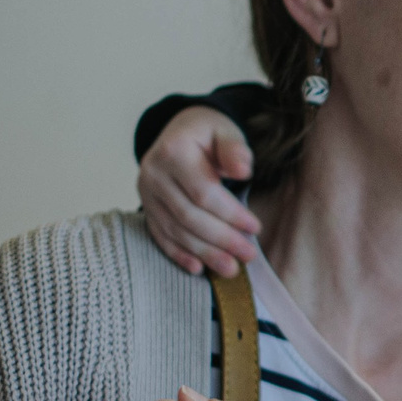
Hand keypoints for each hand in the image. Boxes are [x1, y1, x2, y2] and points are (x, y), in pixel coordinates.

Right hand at [139, 107, 259, 276]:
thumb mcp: (226, 132)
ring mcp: (146, 193)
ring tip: (231, 268)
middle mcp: (153, 173)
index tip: (255, 228)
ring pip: (175, 230)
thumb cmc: (210, 134)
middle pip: (188, 216)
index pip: (203, 192)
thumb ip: (235, 150)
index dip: (230, 214)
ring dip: (204, 253)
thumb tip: (243, 170)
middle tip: (248, 255)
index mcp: (174, 151)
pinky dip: (179, 254)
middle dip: (221, 239)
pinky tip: (198, 268)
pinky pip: (160, 235)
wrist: (180, 131)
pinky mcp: (146, 207)